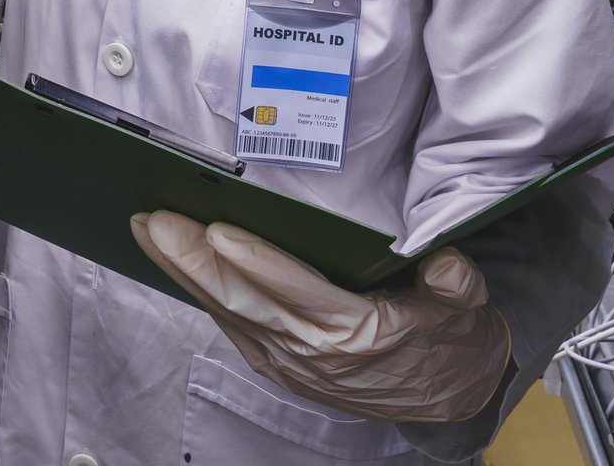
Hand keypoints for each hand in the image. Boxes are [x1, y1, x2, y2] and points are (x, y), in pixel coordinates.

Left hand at [129, 213, 508, 424]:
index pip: (299, 292)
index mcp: (359, 333)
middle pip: (245, 302)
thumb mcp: (465, 305)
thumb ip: (456, 283)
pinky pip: (231, 326)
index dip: (257, 262)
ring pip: (228, 312)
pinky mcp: (279, 364)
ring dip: (183, 273)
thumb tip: (447, 263)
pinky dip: (199, 294)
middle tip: (155, 221)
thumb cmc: (447, 335)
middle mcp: (315, 352)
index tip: (219, 230)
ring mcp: (291, 363)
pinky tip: (174, 264)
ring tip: (148, 231)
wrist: (448, 392)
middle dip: (193, 261)